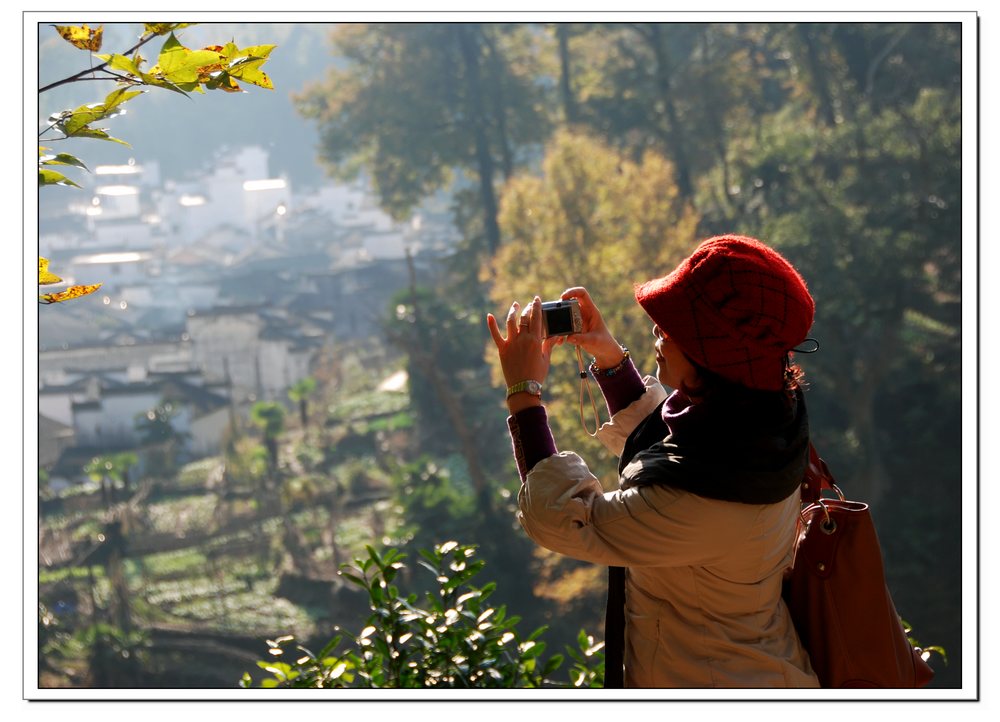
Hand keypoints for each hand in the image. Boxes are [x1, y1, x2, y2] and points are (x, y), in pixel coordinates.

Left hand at [486, 297, 561, 411]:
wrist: (523, 387)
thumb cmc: (537, 375)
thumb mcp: (546, 359)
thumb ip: (549, 345)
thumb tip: (556, 335)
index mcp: (536, 341)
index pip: (537, 319)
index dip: (537, 307)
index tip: (537, 299)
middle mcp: (523, 339)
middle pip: (525, 318)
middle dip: (527, 309)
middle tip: (529, 304)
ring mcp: (511, 343)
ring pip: (511, 322)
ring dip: (513, 311)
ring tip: (515, 305)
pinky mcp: (502, 349)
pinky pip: (495, 335)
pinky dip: (491, 325)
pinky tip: (489, 315)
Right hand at [560, 287, 624, 367]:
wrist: (605, 352)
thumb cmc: (604, 343)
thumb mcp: (594, 341)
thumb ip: (582, 339)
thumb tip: (568, 337)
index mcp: (591, 311)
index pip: (582, 294)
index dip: (572, 292)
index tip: (563, 297)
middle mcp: (584, 313)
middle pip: (570, 302)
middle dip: (561, 306)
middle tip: (555, 314)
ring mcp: (578, 320)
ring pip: (565, 315)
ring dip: (559, 321)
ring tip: (557, 332)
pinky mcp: (574, 329)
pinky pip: (564, 327)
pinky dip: (560, 333)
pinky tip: (560, 341)